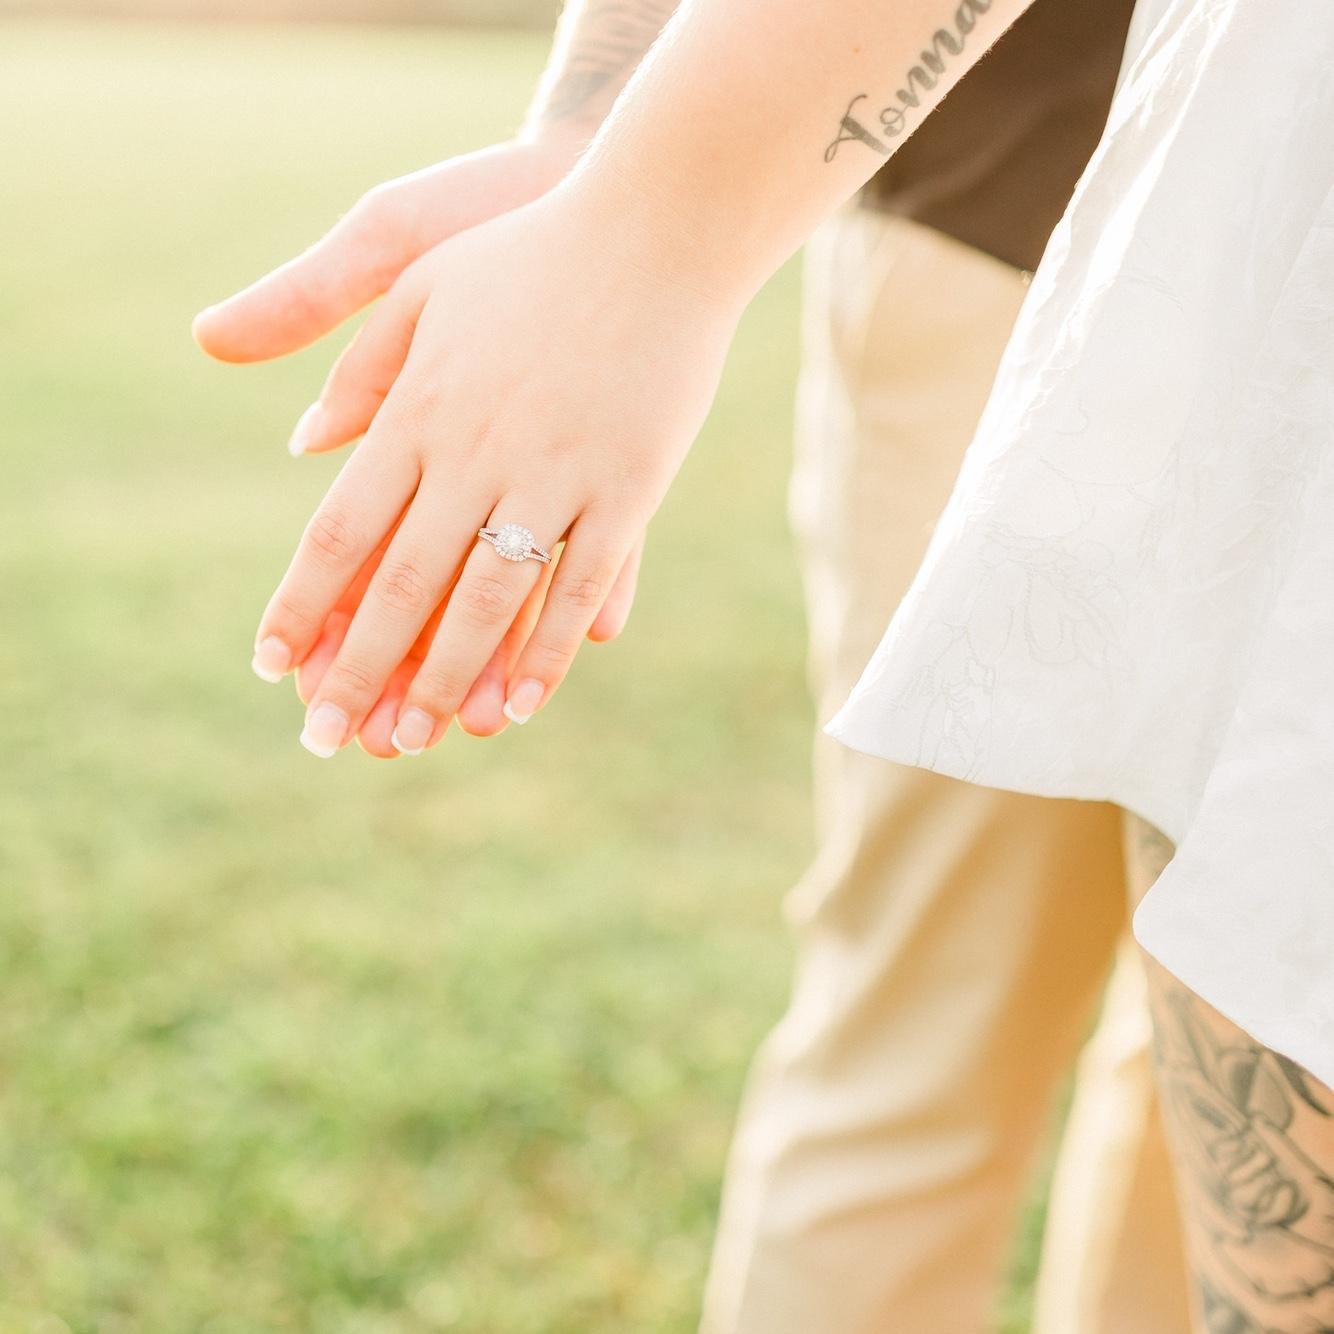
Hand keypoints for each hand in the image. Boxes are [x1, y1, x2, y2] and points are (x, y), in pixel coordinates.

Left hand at [193, 135, 646, 748]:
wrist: (657, 224)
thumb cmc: (533, 251)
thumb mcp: (422, 280)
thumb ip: (359, 362)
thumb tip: (302, 441)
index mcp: (419, 410)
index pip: (341, 529)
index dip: (303, 603)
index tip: (272, 664)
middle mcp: (476, 452)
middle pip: (402, 582)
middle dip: (359, 669)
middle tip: (327, 740)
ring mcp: (556, 473)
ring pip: (488, 599)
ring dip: (446, 677)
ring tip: (414, 739)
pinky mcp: (628, 487)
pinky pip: (583, 586)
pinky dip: (548, 651)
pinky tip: (521, 705)